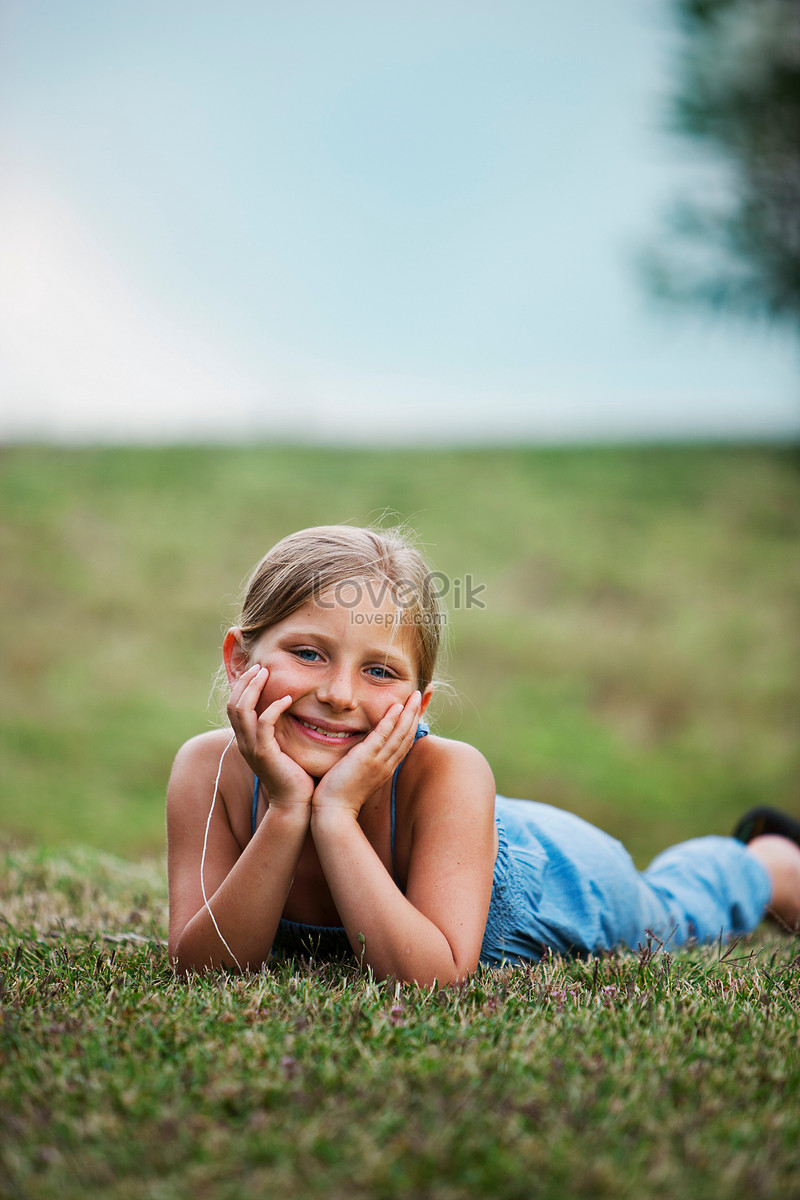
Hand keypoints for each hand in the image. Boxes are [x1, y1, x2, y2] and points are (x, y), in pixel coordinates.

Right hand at [227, 664, 313, 808]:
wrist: (295, 804)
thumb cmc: (295, 775)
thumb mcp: (283, 748)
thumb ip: (280, 730)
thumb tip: (291, 710)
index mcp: (246, 740)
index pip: (235, 706)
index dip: (242, 686)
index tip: (258, 670)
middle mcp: (244, 743)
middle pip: (233, 704)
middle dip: (245, 681)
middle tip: (261, 666)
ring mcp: (252, 748)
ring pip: (242, 710)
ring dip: (253, 688)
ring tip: (267, 673)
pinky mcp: (265, 754)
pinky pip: (263, 724)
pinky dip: (273, 708)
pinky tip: (288, 699)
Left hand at [311, 690, 422, 818]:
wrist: (332, 812)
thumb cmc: (340, 796)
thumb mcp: (358, 777)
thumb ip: (364, 764)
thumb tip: (363, 753)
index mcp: (386, 769)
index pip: (404, 743)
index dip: (412, 725)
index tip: (416, 710)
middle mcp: (387, 765)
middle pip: (408, 736)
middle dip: (416, 714)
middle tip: (421, 695)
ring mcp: (378, 762)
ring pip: (400, 734)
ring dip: (409, 713)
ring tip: (415, 695)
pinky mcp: (366, 759)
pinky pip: (382, 736)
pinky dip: (391, 720)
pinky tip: (397, 706)